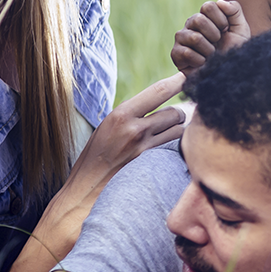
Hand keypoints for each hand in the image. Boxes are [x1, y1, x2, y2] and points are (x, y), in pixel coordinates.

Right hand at [2, 73, 186, 271]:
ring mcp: (145, 150)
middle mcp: (134, 129)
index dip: (177, 82)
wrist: (83, 196)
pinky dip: (176, 150)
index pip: (158, 91)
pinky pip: (174, 151)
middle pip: (174, 113)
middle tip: (172, 123)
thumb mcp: (106, 132)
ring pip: (178, 132)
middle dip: (177, 116)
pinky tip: (169, 155)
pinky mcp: (152, 167)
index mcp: (120, 115)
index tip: (187, 75)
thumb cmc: (94, 163)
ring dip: (178, 134)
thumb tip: (154, 109)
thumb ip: (130, 119)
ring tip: (166, 141)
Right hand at [171, 0, 249, 76]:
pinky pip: (186, 53)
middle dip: (214, 35)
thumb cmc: (234, 49)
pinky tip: (203, 63)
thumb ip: (234, 10)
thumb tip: (220, 2)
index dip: (221, 20)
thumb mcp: (240, 29)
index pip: (208, 6)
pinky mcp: (176, 54)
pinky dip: (200, 61)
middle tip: (217, 43)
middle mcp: (190, 24)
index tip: (226, 30)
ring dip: (209, 50)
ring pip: (194, 37)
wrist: (230, 71)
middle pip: (198, 19)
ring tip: (211, 55)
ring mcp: (181, 38)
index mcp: (205, 15)